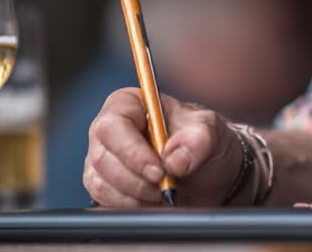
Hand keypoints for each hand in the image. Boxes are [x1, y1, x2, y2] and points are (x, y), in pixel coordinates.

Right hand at [84, 88, 241, 206]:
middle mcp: (109, 130)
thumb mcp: (210, 132)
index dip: (132, 152)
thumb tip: (174, 160)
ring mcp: (102, 159)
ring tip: (164, 192)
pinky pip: (106, 202)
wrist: (206, 172)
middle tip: (166, 186)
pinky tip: (153, 201)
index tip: (158, 171)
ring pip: (102, 184)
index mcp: (129, 104)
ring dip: (136, 196)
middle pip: (103, 158)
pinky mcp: (103, 185)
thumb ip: (198, 140)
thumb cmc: (201, 141)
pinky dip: (132, 207)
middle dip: (137, 180)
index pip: (113, 126)